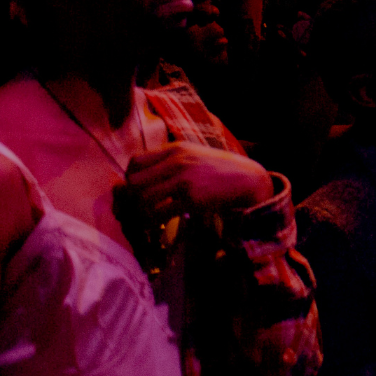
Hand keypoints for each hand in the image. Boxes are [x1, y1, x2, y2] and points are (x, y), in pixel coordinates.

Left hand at [126, 143, 271, 221]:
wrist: (245, 179)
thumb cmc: (216, 169)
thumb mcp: (191, 156)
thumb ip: (167, 163)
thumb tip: (139, 180)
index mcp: (174, 149)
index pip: (135, 163)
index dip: (130, 180)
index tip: (138, 192)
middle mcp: (176, 161)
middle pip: (134, 182)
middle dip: (132, 200)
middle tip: (138, 210)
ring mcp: (183, 179)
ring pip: (143, 199)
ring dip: (141, 214)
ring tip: (148, 220)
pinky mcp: (191, 198)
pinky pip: (159, 213)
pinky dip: (153, 223)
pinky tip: (159, 225)